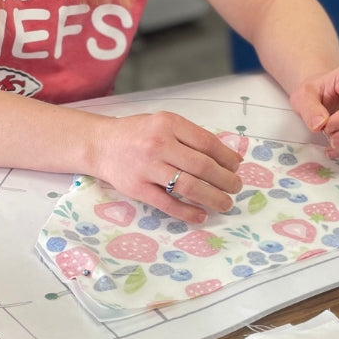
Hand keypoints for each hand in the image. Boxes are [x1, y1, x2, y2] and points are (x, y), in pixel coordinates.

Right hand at [92, 111, 242, 223]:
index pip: (206, 142)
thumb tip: (226, 157)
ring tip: (225, 203)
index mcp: (169, 124)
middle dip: (225, 180)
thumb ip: (190, 136)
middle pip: (201, 166)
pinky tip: (201, 215)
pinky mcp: (137, 188)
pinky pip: (167, 203)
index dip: (226, 157)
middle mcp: (159, 144)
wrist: (101, 144)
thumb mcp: (164, 123)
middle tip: (236, 188)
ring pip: (188, 186)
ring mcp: (147, 167)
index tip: (237, 167)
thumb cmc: (138, 133)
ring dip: (212, 198)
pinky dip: (187, 212)